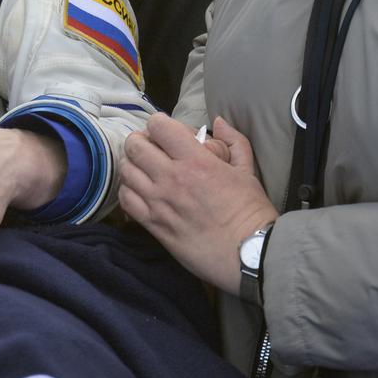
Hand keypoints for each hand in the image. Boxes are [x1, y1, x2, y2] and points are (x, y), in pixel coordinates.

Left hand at [119, 114, 277, 295]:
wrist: (249, 255)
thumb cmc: (251, 213)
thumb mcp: (248, 171)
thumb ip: (234, 142)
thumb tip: (219, 122)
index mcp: (195, 161)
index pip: (158, 126)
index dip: (160, 124)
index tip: (167, 134)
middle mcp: (171, 178)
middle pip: (134, 145)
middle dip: (141, 141)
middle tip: (153, 149)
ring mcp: (158, 202)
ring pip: (126, 170)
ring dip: (133, 165)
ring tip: (145, 170)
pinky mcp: (153, 224)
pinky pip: (126, 199)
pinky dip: (129, 190)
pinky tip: (141, 192)